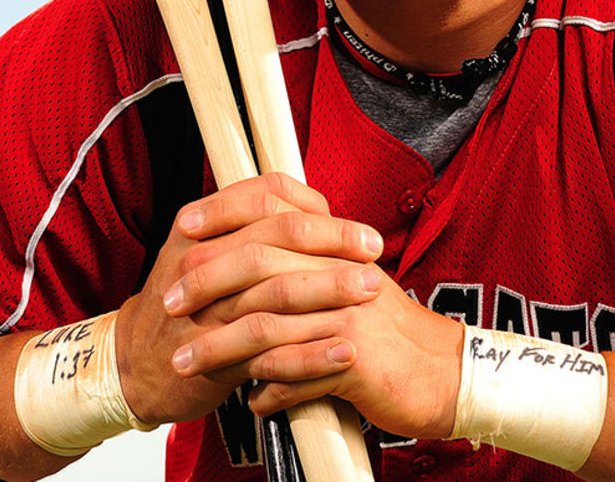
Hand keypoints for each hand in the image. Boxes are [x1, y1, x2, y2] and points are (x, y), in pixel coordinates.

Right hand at [115, 173, 383, 424]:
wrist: (137, 362)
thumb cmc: (186, 303)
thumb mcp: (207, 252)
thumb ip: (253, 229)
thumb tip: (318, 211)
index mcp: (199, 225)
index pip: (267, 198)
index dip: (321, 212)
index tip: (363, 233)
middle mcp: (198, 258)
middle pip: (276, 238)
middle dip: (334, 244)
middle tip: (375, 257)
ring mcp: (203, 306)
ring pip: (275, 290)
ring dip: (329, 290)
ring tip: (371, 295)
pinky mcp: (211, 355)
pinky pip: (268, 350)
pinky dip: (310, 353)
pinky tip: (343, 352)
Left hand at [165, 194, 463, 440]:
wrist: (447, 371)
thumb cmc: (388, 331)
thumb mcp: (346, 281)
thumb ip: (304, 261)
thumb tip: (248, 245)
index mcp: (335, 248)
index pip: (271, 213)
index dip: (222, 216)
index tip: (181, 229)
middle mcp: (340, 274)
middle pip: (258, 267)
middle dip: (205, 285)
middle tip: (168, 305)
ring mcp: (348, 317)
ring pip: (267, 326)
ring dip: (220, 348)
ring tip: (186, 364)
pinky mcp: (357, 361)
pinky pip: (297, 375)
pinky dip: (268, 390)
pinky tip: (250, 400)